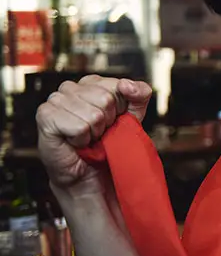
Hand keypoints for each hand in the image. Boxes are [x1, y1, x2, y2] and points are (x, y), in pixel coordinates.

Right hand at [36, 76, 152, 192]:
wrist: (90, 172)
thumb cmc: (107, 143)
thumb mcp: (133, 116)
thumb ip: (139, 94)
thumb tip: (126, 84)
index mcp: (91, 83)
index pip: (117, 85)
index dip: (120, 108)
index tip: (112, 119)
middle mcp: (71, 88)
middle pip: (105, 99)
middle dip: (107, 121)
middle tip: (98, 131)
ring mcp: (55, 100)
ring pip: (93, 114)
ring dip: (94, 132)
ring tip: (87, 137)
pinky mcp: (46, 116)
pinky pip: (79, 127)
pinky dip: (82, 139)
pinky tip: (76, 141)